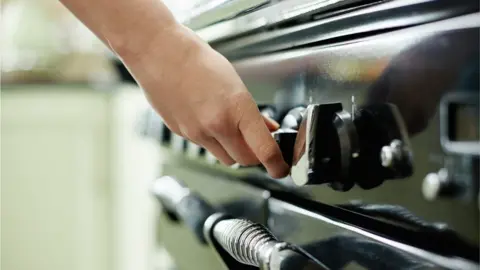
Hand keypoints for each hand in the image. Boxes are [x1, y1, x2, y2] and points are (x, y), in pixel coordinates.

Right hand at [120, 24, 289, 177]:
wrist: (159, 54)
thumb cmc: (196, 60)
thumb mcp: (234, 82)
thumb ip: (251, 112)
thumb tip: (266, 128)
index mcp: (236, 109)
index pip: (264, 150)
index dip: (276, 165)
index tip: (281, 169)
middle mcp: (217, 125)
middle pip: (244, 160)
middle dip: (253, 155)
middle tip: (255, 142)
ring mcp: (197, 133)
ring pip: (224, 157)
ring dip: (232, 150)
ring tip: (229, 127)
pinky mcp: (182, 134)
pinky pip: (204, 146)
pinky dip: (212, 140)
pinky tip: (207, 118)